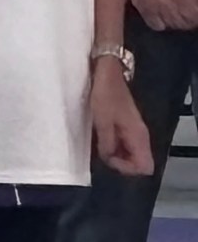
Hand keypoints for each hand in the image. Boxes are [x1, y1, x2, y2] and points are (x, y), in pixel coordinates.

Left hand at [90, 60, 154, 176]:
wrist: (106, 73)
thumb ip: (107, 143)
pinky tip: (97, 140)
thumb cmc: (104, 95)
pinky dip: (110, 146)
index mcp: (138, 136)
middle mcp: (139, 136)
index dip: (127, 169)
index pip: (145, 166)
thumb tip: (109, 160)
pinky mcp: (123, 125)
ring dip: (113, 155)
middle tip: (99, 153)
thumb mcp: (102, 121)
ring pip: (128, 154)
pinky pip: (121, 144)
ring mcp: (131, 130)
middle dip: (118, 163)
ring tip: (96, 146)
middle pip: (137, 162)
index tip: (108, 159)